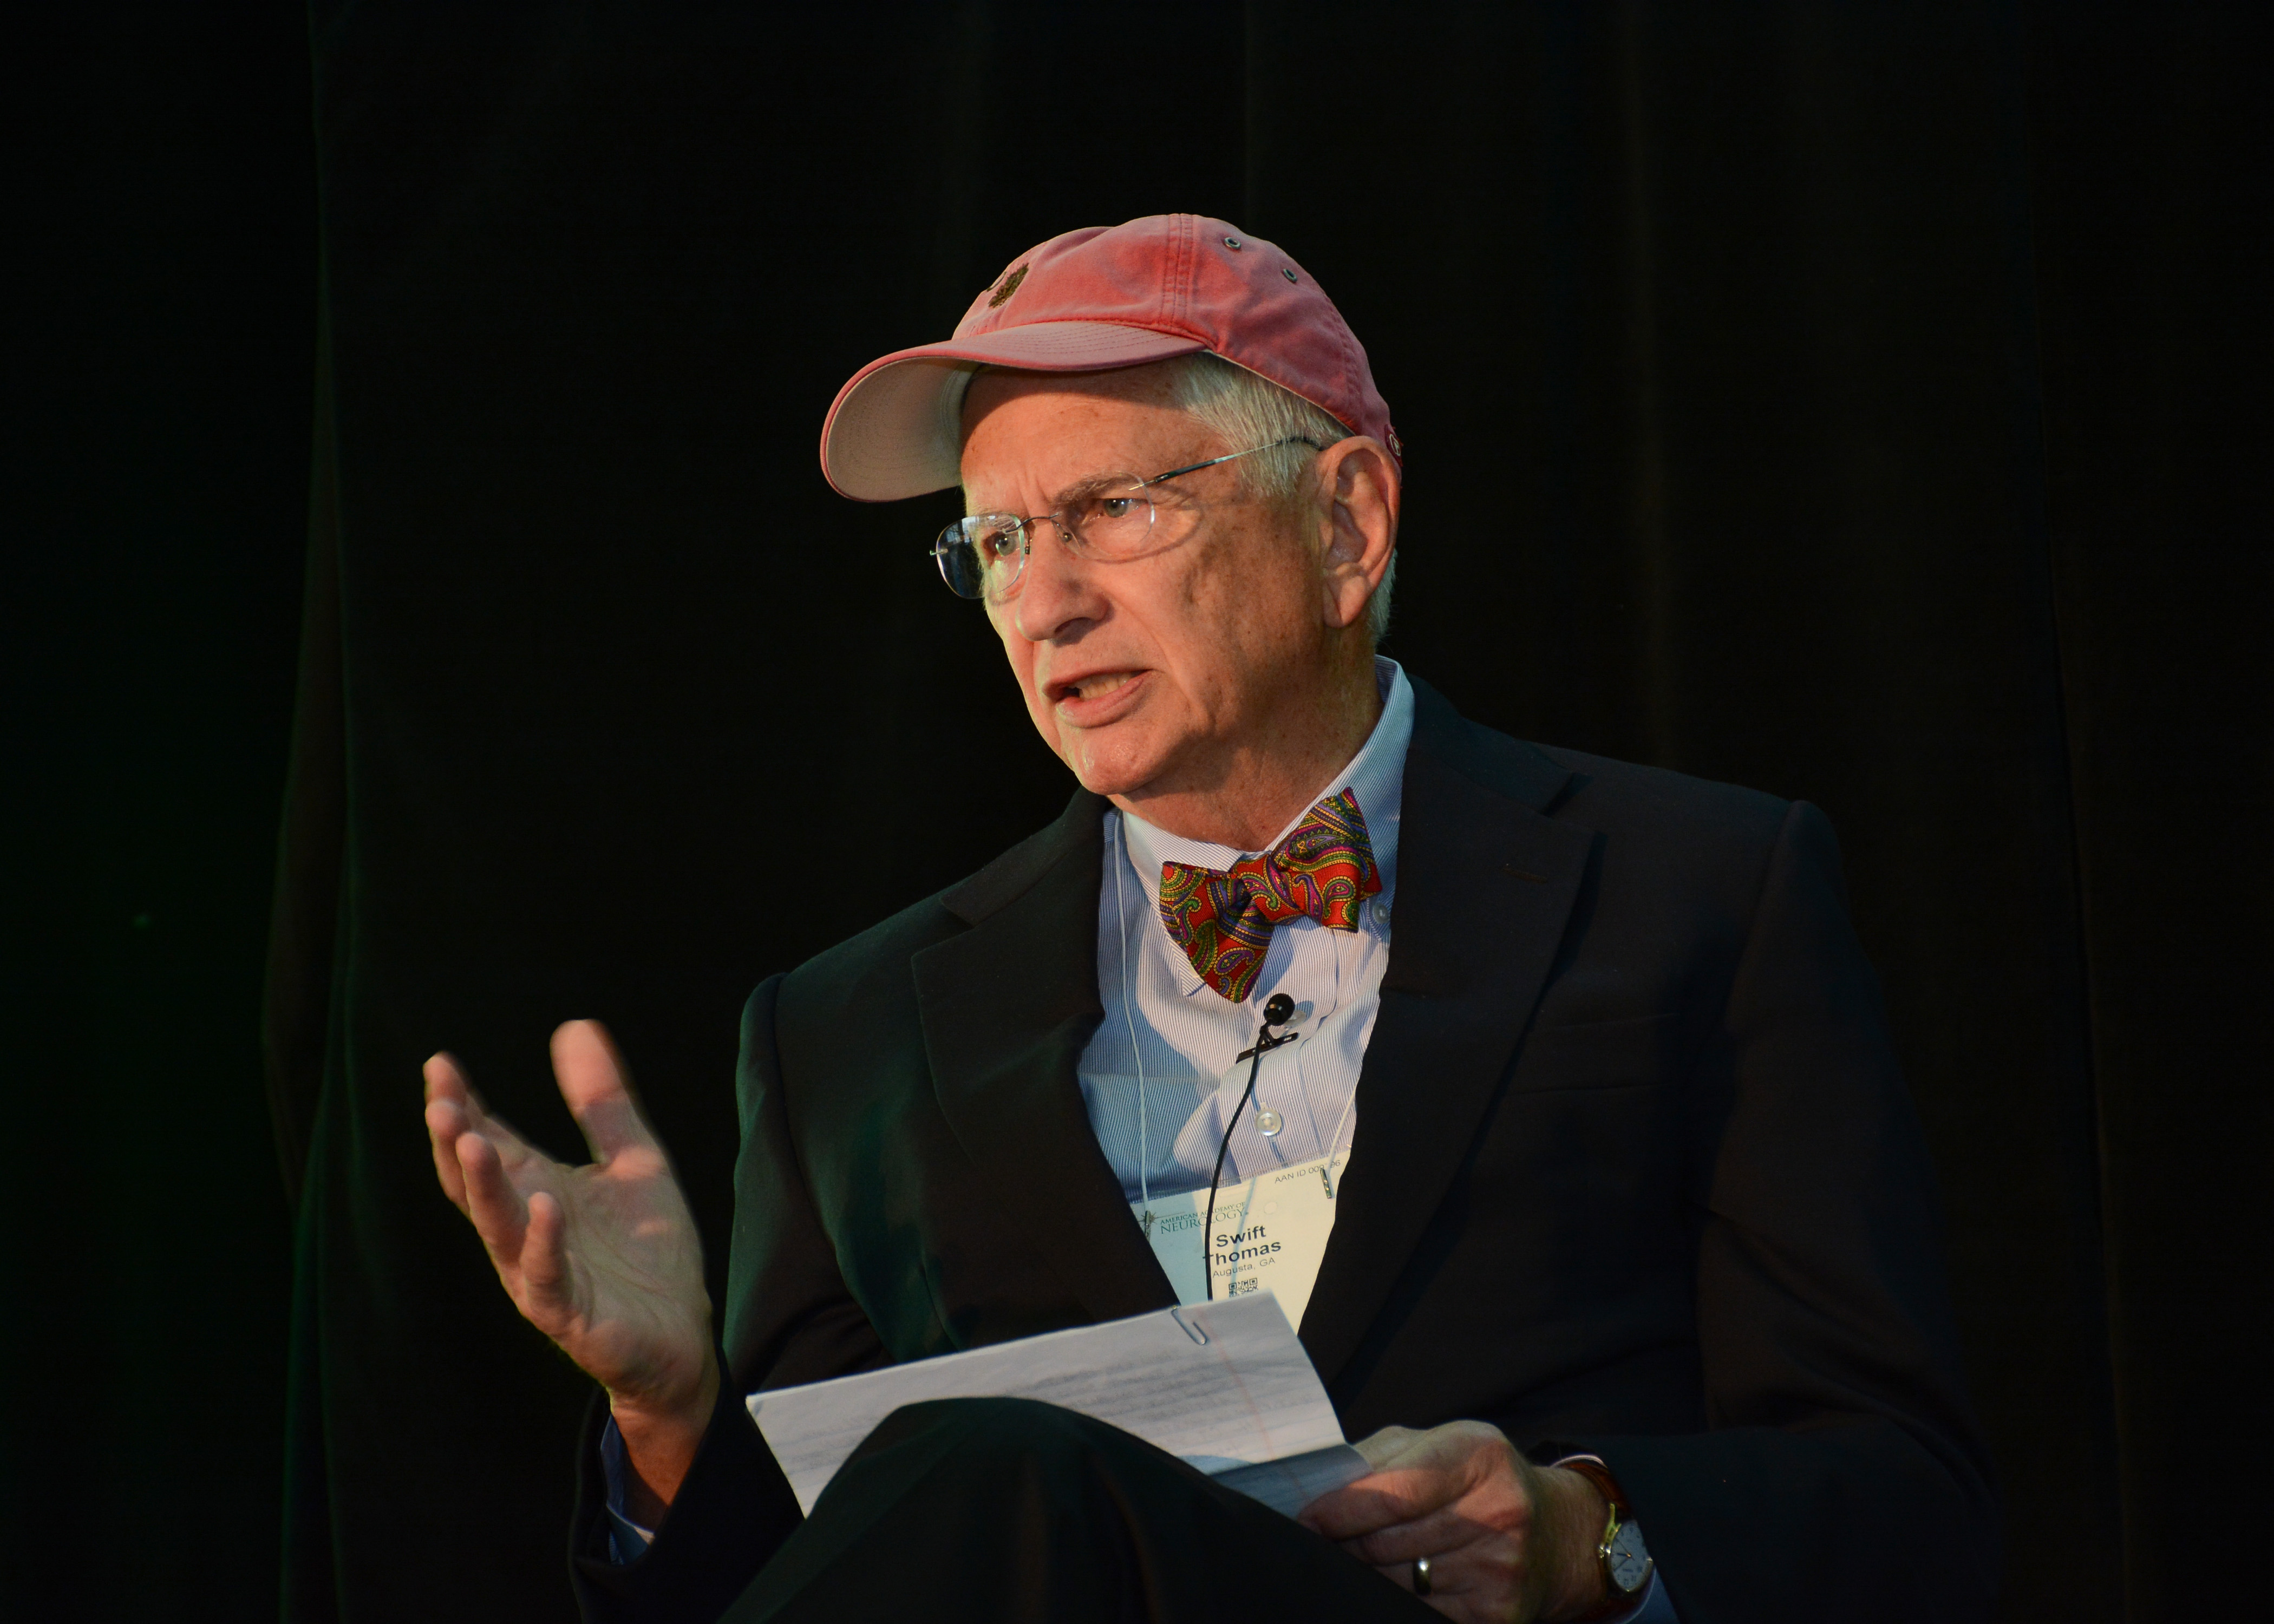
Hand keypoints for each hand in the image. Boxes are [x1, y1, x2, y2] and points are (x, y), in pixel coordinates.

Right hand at [424, 1020, 717, 1512]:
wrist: (681, 1335)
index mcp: (533, 1193)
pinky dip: (543, 1241)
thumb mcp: (632, 1161)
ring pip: (498, 1229)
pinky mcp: (572, 1314)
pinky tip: (546, 1204)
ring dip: (484, 1185)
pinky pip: (548, 1278)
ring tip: (472, 1138)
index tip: (440, 1063)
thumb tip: (574, 1025)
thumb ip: (603, 1102)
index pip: (485, 1143)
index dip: (461, 1105)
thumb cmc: (645, 1252)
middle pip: (475, 1183)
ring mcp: (540, 1276)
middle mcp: (524, 1233)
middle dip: (454, 1142)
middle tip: (439, 1099)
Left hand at [1298, 1422, 1607, 1622]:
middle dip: (1344, 1544)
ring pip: (1396, 1583)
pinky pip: (1418, 1612)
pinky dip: (1393, 1601)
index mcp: (1479, 1455)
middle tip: (1324, 1540)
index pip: (1394, 1491)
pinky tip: (1392, 1584)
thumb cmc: (1478, 1481)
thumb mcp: (1439, 1445)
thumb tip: (1317, 1487)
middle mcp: (1498, 1511)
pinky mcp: (1496, 1614)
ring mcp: (1501, 1568)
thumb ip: (1380, 1458)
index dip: (1340, 1510)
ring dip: (1365, 1573)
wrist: (1555, 1533)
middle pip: (1387, 1542)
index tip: (1306, 1518)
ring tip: (1361, 1557)